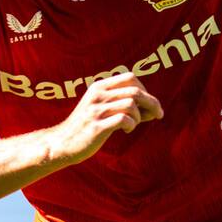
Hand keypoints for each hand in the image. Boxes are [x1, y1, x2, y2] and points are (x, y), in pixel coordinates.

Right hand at [48, 71, 163, 165]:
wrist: (62, 143)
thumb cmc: (87, 127)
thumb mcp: (101, 108)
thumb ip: (123, 104)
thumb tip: (154, 108)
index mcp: (99, 87)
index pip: (131, 78)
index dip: (145, 90)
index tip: (149, 105)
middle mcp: (98, 95)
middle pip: (135, 91)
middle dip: (152, 103)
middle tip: (159, 115)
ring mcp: (96, 110)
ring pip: (131, 104)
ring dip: (139, 116)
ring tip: (132, 125)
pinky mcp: (97, 126)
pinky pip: (124, 119)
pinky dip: (131, 124)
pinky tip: (126, 130)